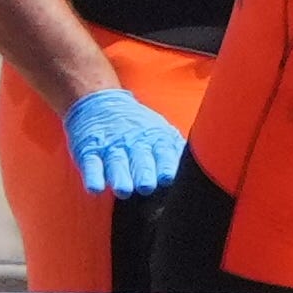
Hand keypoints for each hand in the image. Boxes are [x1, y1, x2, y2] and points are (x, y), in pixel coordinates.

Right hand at [65, 86, 182, 197]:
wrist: (99, 101)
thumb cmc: (137, 125)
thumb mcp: (160, 131)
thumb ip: (175, 150)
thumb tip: (203, 165)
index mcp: (155, 139)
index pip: (164, 153)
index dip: (166, 165)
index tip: (168, 178)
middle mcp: (133, 143)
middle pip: (140, 160)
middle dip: (144, 173)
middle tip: (147, 186)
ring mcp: (111, 147)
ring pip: (116, 163)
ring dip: (120, 177)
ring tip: (123, 190)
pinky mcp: (89, 151)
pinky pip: (91, 164)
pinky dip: (93, 176)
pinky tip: (95, 188)